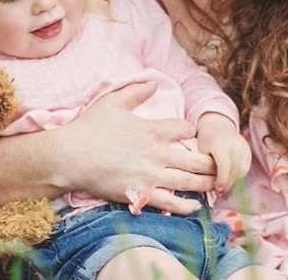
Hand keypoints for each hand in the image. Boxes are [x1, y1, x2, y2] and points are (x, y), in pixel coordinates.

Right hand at [59, 81, 216, 213]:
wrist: (70, 156)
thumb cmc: (89, 127)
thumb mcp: (113, 101)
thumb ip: (136, 90)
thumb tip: (154, 82)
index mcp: (154, 130)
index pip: (187, 129)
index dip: (192, 131)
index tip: (191, 134)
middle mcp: (158, 153)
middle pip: (197, 160)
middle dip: (210, 163)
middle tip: (217, 165)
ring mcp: (152, 175)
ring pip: (190, 182)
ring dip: (205, 183)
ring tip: (214, 184)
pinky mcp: (142, 194)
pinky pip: (171, 203)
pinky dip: (187, 206)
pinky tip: (195, 205)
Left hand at [196, 113, 250, 192]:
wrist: (218, 125)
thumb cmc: (206, 140)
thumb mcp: (202, 152)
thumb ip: (207, 167)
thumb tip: (211, 186)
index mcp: (220, 144)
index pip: (224, 165)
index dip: (222, 180)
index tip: (218, 190)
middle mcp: (235, 145)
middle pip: (235, 170)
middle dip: (228, 183)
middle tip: (220, 192)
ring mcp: (244, 147)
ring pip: (242, 170)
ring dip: (234, 181)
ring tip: (225, 187)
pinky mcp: (249, 151)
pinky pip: (246, 167)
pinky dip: (239, 176)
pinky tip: (231, 180)